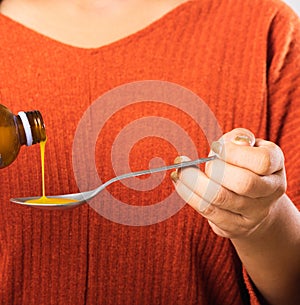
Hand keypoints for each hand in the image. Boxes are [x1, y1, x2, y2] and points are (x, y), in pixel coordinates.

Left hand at [171, 128, 286, 238]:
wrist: (252, 202)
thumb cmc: (243, 165)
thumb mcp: (245, 146)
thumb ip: (238, 139)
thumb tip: (231, 144)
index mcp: (275, 166)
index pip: (261, 161)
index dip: (235, 154)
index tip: (217, 148)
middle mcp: (270, 191)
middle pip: (243, 183)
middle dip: (216, 169)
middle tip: (206, 162)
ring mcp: (255, 213)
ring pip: (220, 198)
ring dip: (194, 181)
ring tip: (180, 170)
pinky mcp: (235, 226)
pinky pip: (207, 209)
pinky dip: (188, 193)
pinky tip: (179, 181)